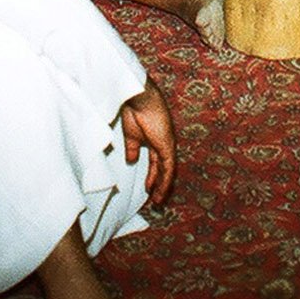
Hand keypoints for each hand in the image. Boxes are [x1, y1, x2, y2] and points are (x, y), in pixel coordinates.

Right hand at [120, 77, 175, 206]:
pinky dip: (165, 180)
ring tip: (158, 201)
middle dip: (159, 183)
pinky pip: (168, 167)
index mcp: (154, 139)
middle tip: (155, 199)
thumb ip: (132, 149)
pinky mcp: (168, 145)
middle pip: (163, 168)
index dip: (153, 176)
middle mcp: (163, 142)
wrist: (138, 99)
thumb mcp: (131, 136)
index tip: (148, 188)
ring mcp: (167, 144)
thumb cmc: (133, 111)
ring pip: (167, 170)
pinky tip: (160, 191)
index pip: (156, 161)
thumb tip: (131, 160)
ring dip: (163, 186)